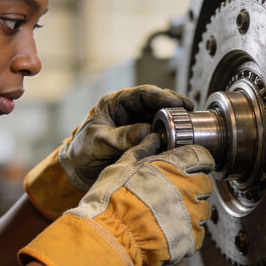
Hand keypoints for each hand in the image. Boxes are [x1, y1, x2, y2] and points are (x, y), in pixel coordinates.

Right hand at [19, 134, 213, 265]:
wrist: (109, 236)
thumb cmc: (112, 199)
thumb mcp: (122, 166)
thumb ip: (142, 150)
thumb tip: (152, 138)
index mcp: (174, 166)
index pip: (201, 156)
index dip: (197, 160)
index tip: (192, 165)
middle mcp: (188, 189)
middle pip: (205, 183)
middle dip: (194, 186)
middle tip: (175, 192)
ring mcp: (191, 216)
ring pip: (203, 209)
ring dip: (192, 209)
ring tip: (169, 214)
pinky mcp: (190, 238)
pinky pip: (198, 233)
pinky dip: (187, 232)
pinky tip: (169, 231)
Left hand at [23, 85, 192, 219]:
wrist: (75, 172)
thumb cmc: (81, 152)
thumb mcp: (99, 142)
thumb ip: (122, 137)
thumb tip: (147, 132)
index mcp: (115, 103)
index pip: (143, 94)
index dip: (163, 96)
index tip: (178, 103)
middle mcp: (129, 111)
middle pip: (156, 103)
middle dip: (174, 107)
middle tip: (190, 112)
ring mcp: (136, 125)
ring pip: (160, 118)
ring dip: (174, 122)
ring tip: (189, 127)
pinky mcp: (142, 140)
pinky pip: (159, 135)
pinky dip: (170, 138)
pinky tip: (180, 141)